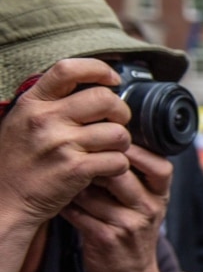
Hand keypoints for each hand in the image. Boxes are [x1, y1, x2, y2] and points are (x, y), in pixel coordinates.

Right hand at [0, 58, 128, 226]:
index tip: (113, 79)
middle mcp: (45, 119)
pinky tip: (105, 170)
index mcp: (32, 103)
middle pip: (105, 99)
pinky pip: (118, 160)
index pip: (68, 69)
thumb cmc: (18, 163)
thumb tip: (90, 86)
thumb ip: (50, 104)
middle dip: (121, 112)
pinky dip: (118, 166)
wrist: (4, 203)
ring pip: (118, 132)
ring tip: (109, 150)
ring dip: (122, 143)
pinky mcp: (75, 169)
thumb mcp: (21, 122)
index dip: (98, 69)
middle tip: (116, 123)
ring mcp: (61, 144)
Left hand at [60, 144, 170, 271]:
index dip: (138, 151)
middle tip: (79, 157)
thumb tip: (110, 140)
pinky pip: (79, 211)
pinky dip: (67, 204)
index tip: (114, 143)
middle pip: (122, 173)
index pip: (161, 166)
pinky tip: (62, 200)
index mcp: (161, 196)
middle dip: (96, 163)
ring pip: (94, 192)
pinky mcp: (106, 238)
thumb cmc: (133, 231)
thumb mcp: (146, 204)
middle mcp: (149, 210)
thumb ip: (136, 177)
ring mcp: (129, 225)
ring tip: (65, 178)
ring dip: (75, 183)